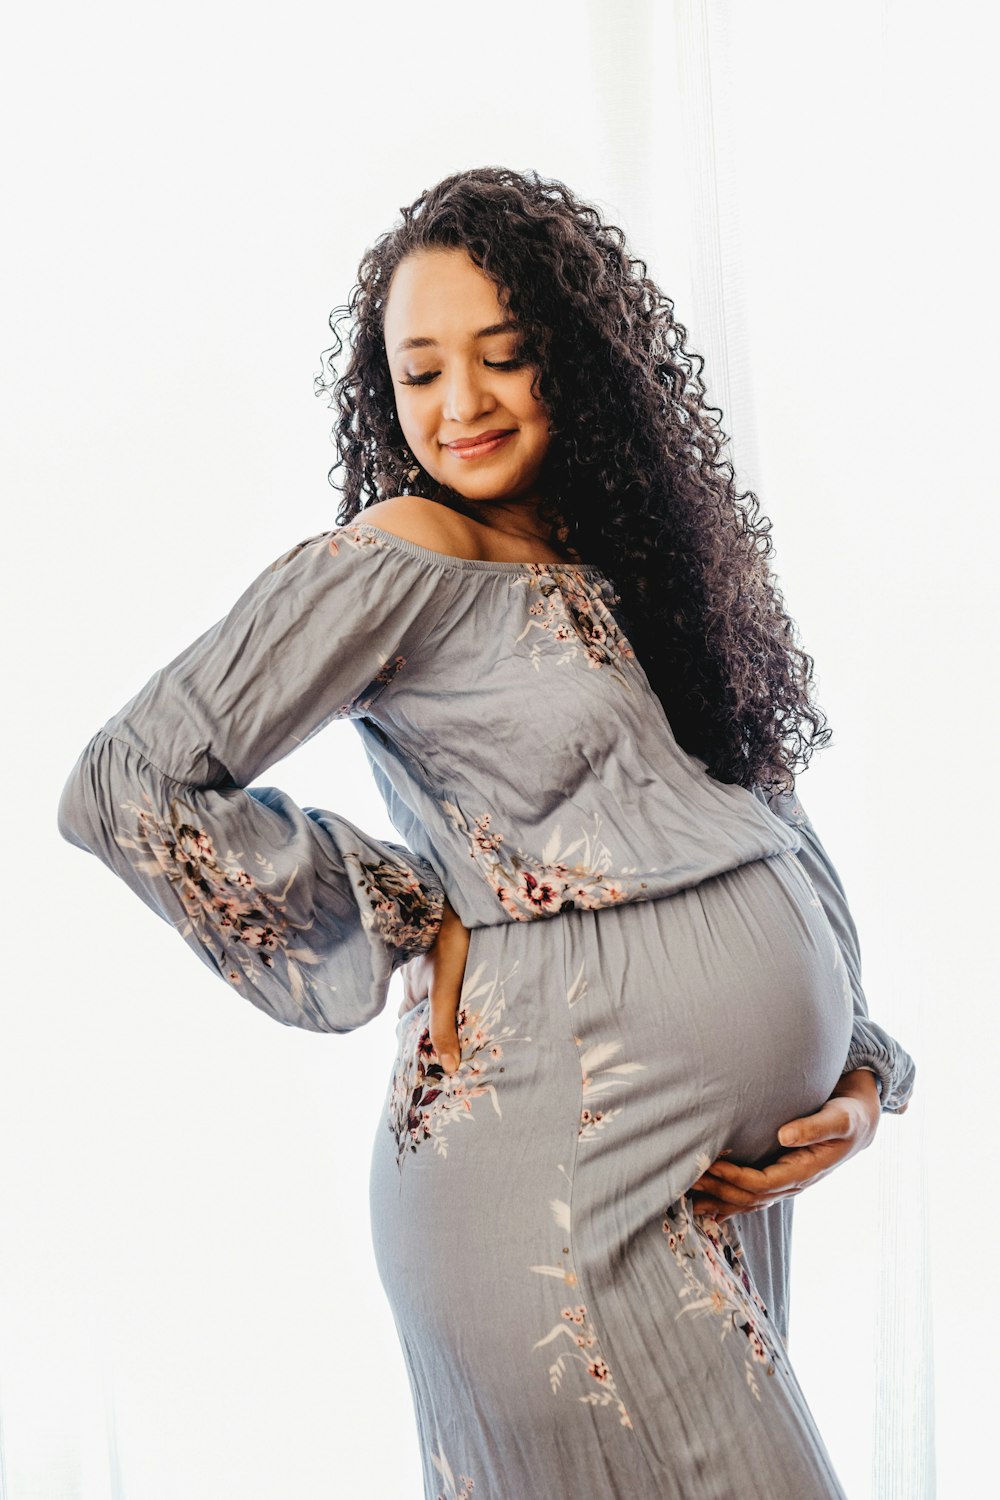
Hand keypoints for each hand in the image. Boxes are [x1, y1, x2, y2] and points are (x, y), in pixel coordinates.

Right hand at [396, 896, 470, 1074]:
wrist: (451, 898)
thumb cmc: (448, 943)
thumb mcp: (445, 991)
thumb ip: (444, 1027)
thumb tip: (448, 1067)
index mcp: (410, 991)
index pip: (405, 1021)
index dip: (413, 1036)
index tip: (427, 1050)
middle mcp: (411, 975)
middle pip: (418, 1003)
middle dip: (430, 1018)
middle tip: (452, 1033)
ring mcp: (422, 957)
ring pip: (428, 983)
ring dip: (440, 996)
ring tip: (464, 1009)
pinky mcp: (436, 941)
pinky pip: (437, 965)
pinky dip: (445, 976)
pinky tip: (465, 977)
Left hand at [689, 1068, 881, 1219]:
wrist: (859, 1124)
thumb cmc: (848, 1117)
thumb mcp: (839, 1119)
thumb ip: (814, 1127)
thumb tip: (785, 1135)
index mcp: (805, 1171)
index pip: (763, 1183)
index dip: (736, 1177)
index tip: (712, 1165)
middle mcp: (794, 1182)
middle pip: (751, 1196)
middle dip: (720, 1190)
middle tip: (690, 1178)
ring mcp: (787, 1183)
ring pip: (749, 1200)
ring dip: (720, 1200)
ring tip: (690, 1199)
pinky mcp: (781, 1176)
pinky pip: (753, 1195)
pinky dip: (731, 1203)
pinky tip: (710, 1208)